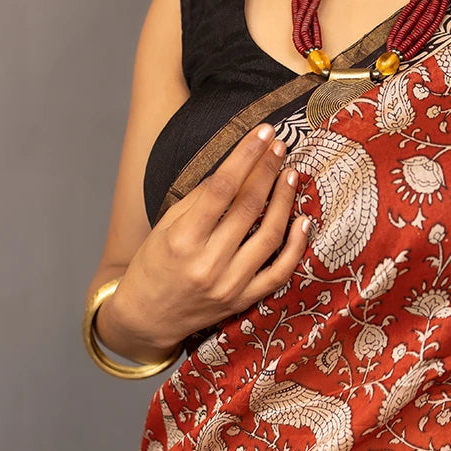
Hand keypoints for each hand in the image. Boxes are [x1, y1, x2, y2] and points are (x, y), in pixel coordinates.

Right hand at [100, 124, 308, 359]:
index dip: (246, 156)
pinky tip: (304, 220)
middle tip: (280, 146)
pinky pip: (279, 272)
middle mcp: (208, 263)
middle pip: (248, 207)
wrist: (146, 318)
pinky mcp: (243, 301)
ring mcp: (229, 285)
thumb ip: (199, 199)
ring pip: (269, 236)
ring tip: (290, 174)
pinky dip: (296, 246)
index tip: (264, 133)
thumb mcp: (165, 227)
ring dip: (284, 200)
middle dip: (268, 170)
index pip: (222, 188)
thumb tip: (236, 168)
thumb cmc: (153, 265)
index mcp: (182, 239)